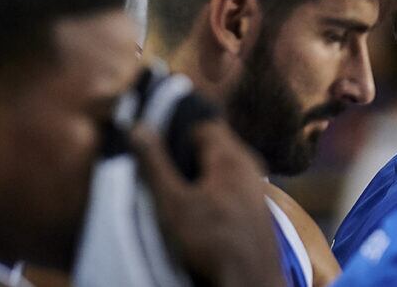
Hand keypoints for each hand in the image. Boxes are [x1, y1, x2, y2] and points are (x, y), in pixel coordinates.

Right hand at [132, 119, 284, 286]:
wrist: (250, 283)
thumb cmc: (212, 241)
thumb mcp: (173, 203)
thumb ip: (155, 164)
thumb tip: (138, 127)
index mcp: (231, 156)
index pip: (204, 125)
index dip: (180, 132)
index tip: (161, 149)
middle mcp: (250, 166)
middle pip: (215, 146)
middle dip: (190, 156)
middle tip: (167, 176)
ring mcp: (257, 189)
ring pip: (224, 169)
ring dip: (203, 178)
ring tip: (182, 198)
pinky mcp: (258, 210)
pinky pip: (233, 189)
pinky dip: (216, 194)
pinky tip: (202, 215)